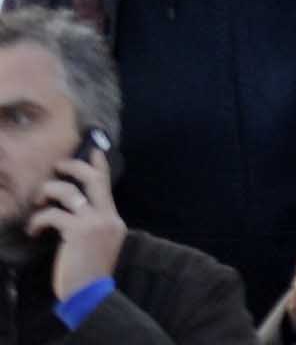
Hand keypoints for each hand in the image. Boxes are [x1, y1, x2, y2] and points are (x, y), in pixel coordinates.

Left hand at [31, 143, 118, 293]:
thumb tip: (73, 212)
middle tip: (57, 166)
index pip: (107, 185)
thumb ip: (94, 226)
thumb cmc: (90, 273)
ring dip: (47, 193)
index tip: (93, 149)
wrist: (90, 293)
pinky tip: (32, 230)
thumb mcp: (99, 245)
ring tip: (37, 203)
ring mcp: (94, 222)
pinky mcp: (78, 231)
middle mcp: (107, 216)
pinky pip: (52, 215)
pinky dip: (38, 221)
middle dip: (72, 167)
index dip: (99, 164)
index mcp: (114, 219)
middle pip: (92, 179)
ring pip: (68, 192)